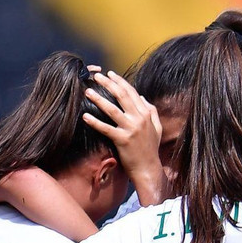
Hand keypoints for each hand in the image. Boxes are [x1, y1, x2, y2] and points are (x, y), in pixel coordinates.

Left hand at [83, 71, 163, 197]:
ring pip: (112, 109)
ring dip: (99, 98)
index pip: (131, 92)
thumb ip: (151, 111)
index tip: (110, 74)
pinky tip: (85, 116)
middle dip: (108, 83)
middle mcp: (139, 119)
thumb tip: (142, 97)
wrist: (148, 168)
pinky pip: (106, 128)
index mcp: (146, 113)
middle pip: (121, 96)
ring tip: (88, 92)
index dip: (120, 81)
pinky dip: (95, 122)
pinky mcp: (122, 140)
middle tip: (96, 76)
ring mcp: (131, 129)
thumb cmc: (150, 149)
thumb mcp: (156, 128)